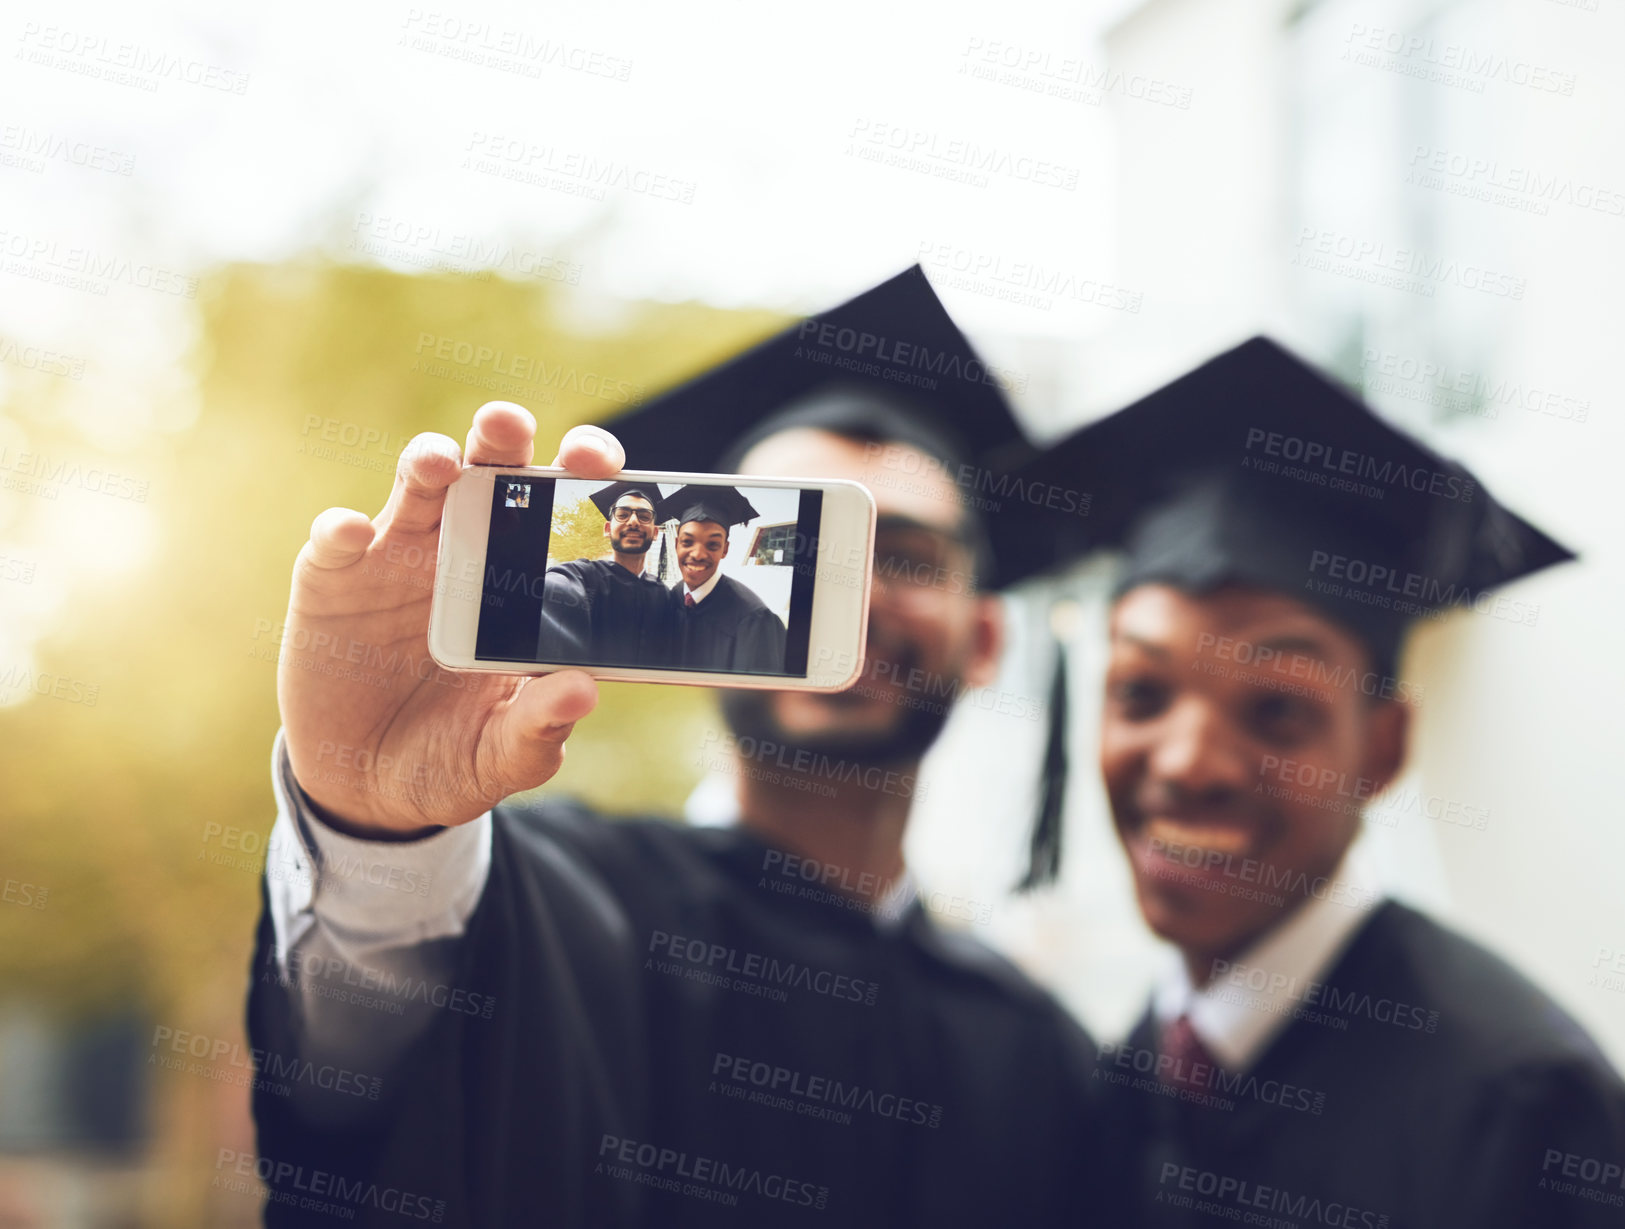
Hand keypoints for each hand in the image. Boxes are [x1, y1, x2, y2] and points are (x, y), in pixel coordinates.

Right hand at [277, 404, 625, 838]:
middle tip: (509, 423)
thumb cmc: (453, 755)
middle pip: (489, 470)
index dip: (580, 474)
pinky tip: (352, 534)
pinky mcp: (334, 579)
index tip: (600, 462)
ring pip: (415, 487)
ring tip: (438, 463)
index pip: (560, 510)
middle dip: (501, 437)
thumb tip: (583, 691)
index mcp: (525, 579)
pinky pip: (334, 541)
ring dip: (426, 460)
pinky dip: (340, 530)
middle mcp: (466, 549)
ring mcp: (398, 557)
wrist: (368, 786)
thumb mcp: (503, 753)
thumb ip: (541, 725)